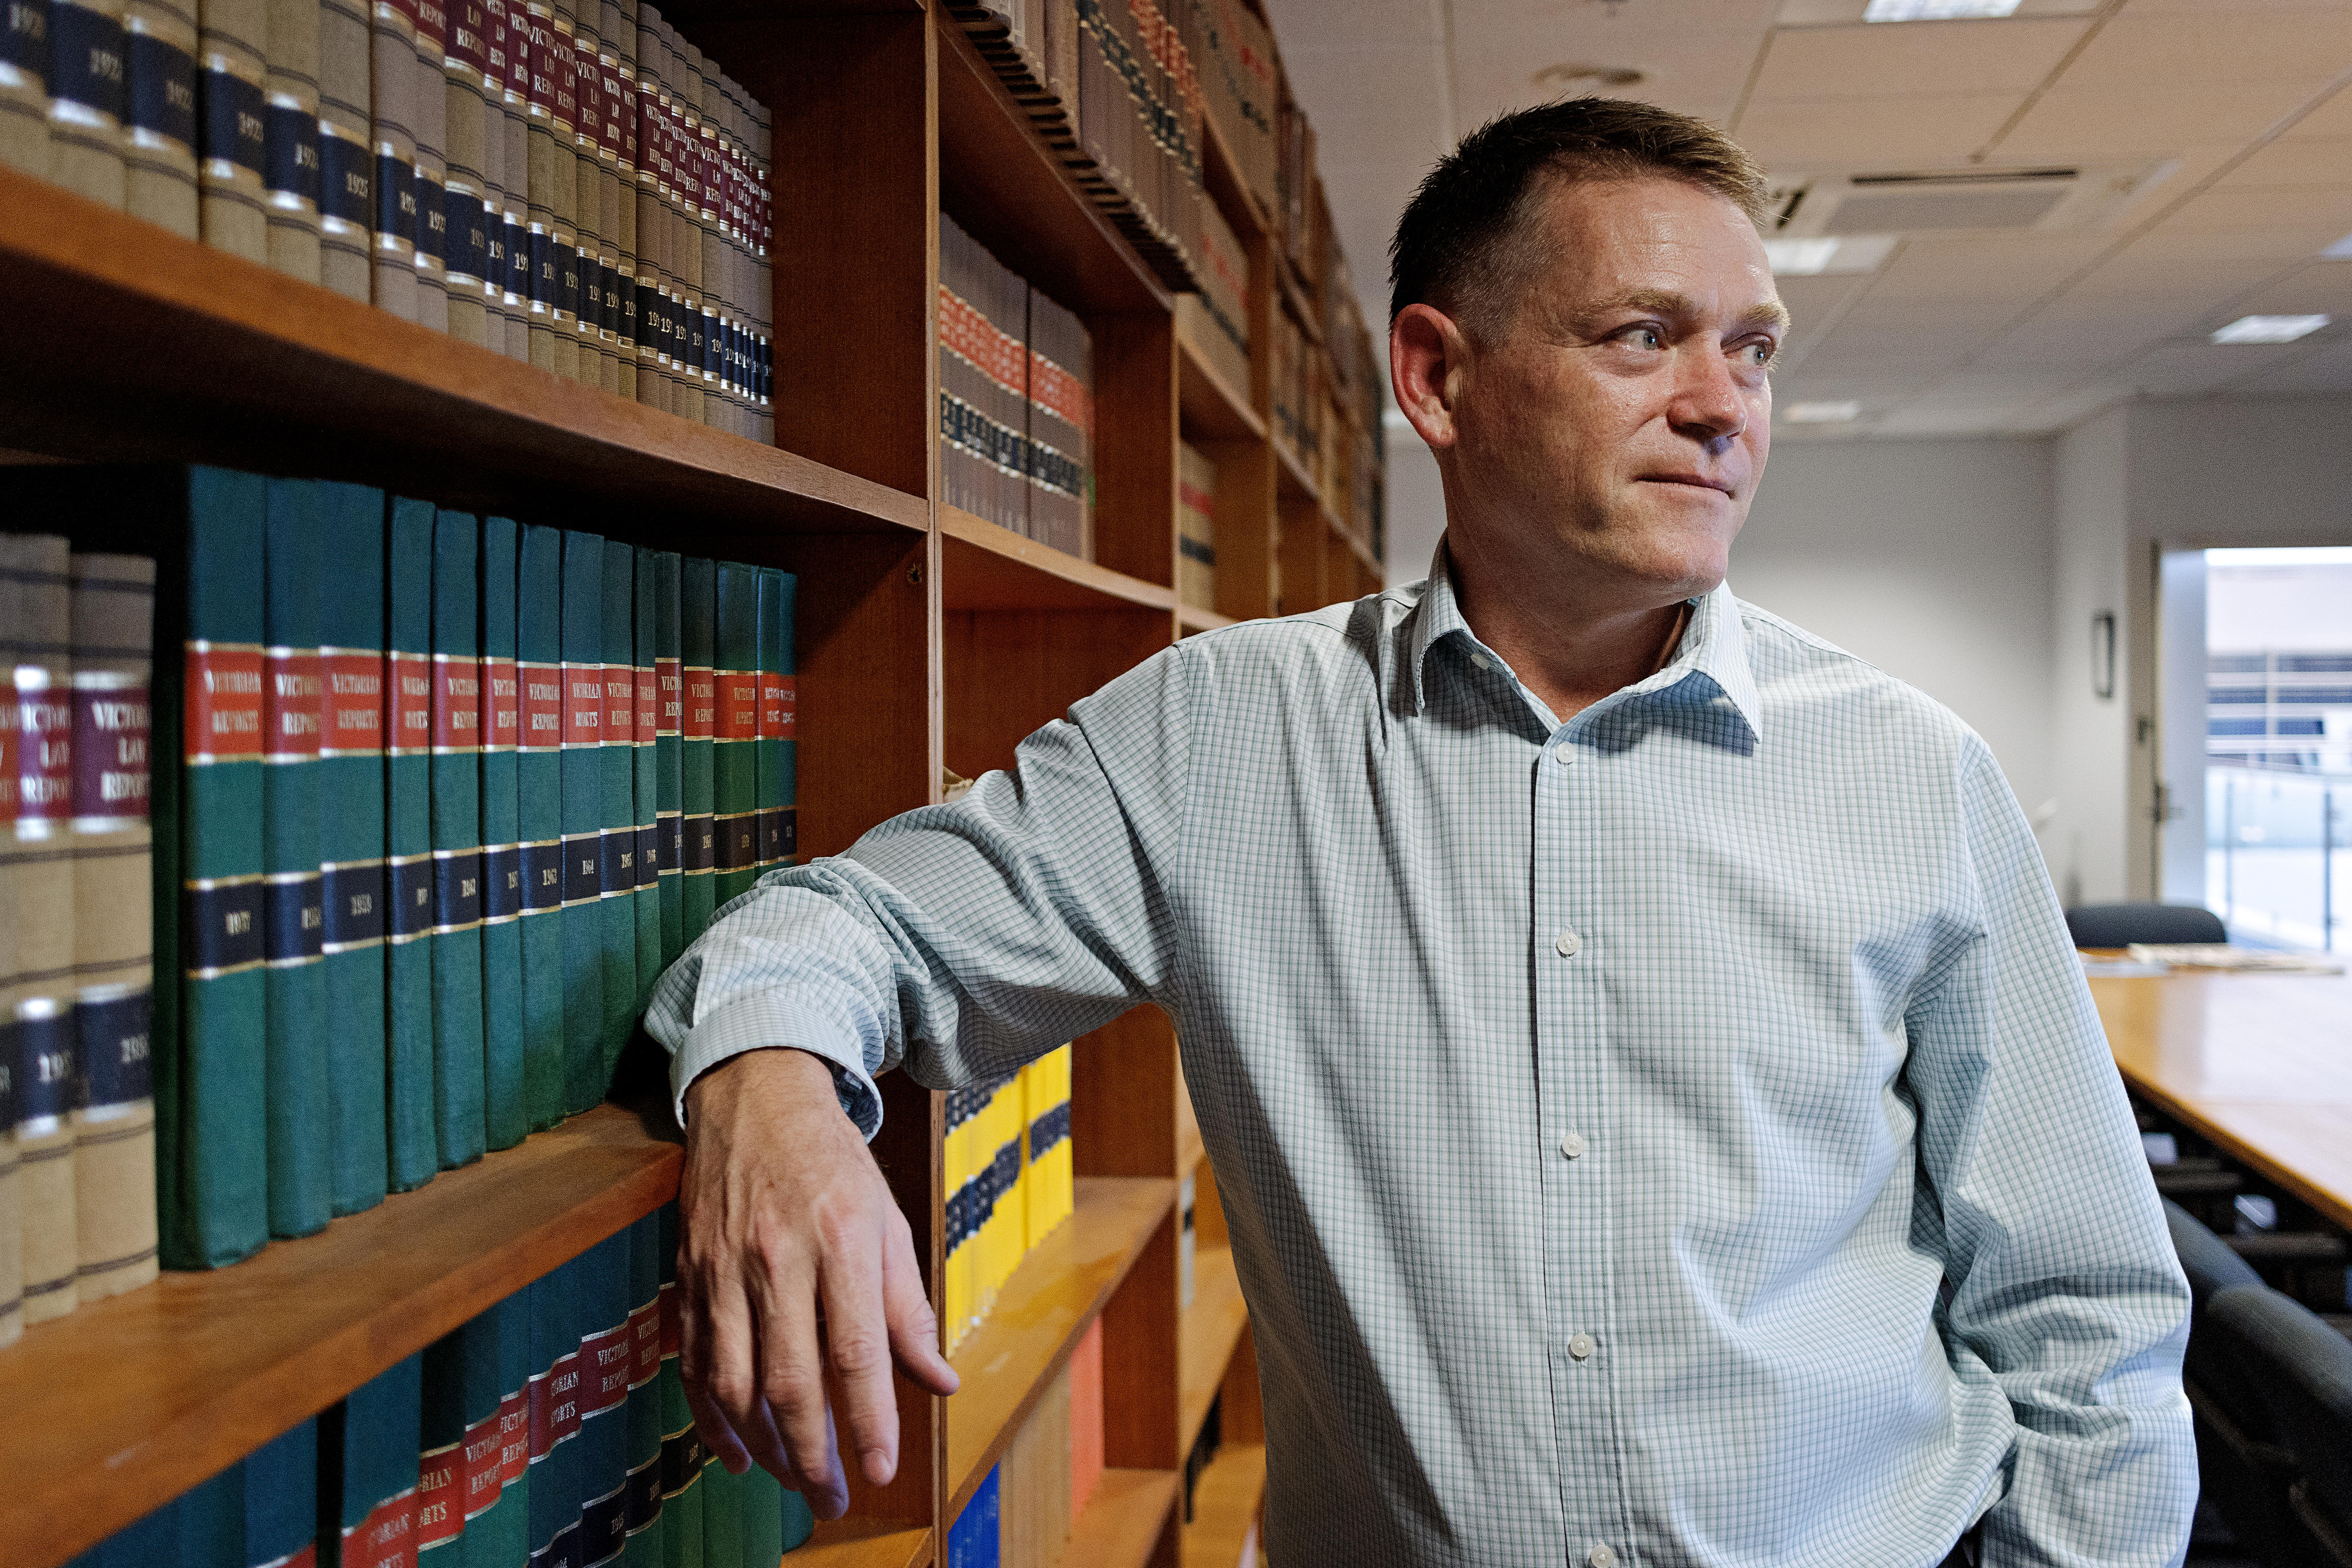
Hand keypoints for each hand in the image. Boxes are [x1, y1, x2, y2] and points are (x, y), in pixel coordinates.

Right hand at [676, 1048, 959, 1515]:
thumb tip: (940, 1381)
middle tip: (832, 1498)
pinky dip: (711, 1418)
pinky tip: (739, 1451)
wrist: (755, 1096)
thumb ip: (908, 1308)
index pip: (855, 1351)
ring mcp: (723, 1269)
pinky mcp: (687, 1276)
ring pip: (734, 1382)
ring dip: (764, 1444)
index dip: (868, 1421)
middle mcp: (777, 1257)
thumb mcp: (887, 1221)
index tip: (879, 1471)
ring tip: (795, 1478)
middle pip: (790, 1380)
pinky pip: (693, 1363)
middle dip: (813, 1453)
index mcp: (840, 1238)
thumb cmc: (832, 1163)